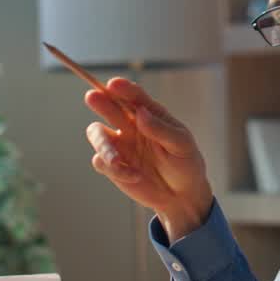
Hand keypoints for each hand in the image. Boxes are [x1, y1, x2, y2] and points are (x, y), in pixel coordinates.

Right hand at [84, 78, 213, 241]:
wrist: (182, 196)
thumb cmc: (186, 164)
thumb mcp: (181, 145)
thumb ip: (161, 129)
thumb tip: (140, 114)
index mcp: (150, 114)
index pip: (134, 96)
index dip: (123, 88)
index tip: (114, 84)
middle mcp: (131, 125)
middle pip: (109, 106)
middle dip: (100, 101)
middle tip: (93, 96)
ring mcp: (119, 144)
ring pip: (96, 133)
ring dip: (103, 145)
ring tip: (117, 161)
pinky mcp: (113, 165)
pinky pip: (100, 161)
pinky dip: (114, 169)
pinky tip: (134, 177)